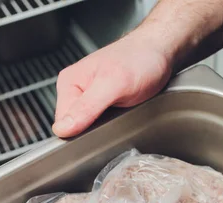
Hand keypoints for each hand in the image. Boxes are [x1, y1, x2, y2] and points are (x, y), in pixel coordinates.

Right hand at [52, 29, 172, 137]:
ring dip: (106, 127)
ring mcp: (88, 97)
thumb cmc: (140, 58)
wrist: (159, 50)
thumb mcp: (113, 84)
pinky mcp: (101, 103)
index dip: (80, 131)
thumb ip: (87, 107)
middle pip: (75, 128)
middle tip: (115, 113)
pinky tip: (123, 112)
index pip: (63, 124)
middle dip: (94, 128)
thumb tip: (63, 128)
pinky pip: (101, 123)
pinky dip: (113, 123)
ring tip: (120, 111)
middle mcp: (75, 90)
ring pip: (88, 128)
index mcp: (69, 83)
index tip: (101, 123)